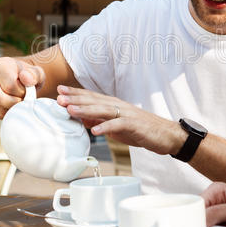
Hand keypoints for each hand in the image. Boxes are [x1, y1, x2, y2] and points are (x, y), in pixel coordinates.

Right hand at [0, 57, 45, 118]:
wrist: (22, 81)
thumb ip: (34, 74)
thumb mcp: (37, 74)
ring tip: (18, 101)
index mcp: (1, 64)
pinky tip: (11, 105)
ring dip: (11, 109)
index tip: (26, 89)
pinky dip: (6, 114)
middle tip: (22, 99)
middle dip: (14, 103)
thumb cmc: (30, 77)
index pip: (10, 86)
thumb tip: (25, 78)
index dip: (22, 92)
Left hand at [56, 85, 185, 155]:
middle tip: (58, 97)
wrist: (166, 135)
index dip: (75, 94)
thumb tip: (84, 120)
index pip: (91, 97)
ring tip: (70, 110)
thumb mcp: (117, 126)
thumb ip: (102, 121)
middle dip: (75, 98)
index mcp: (114, 105)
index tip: (59, 91)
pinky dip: (106, 127)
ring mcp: (127, 115)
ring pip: (103, 110)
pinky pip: (118, 125)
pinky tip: (94, 130)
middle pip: (94, 100)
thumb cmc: (141, 130)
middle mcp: (119, 106)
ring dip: (86, 110)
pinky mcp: (134, 125)